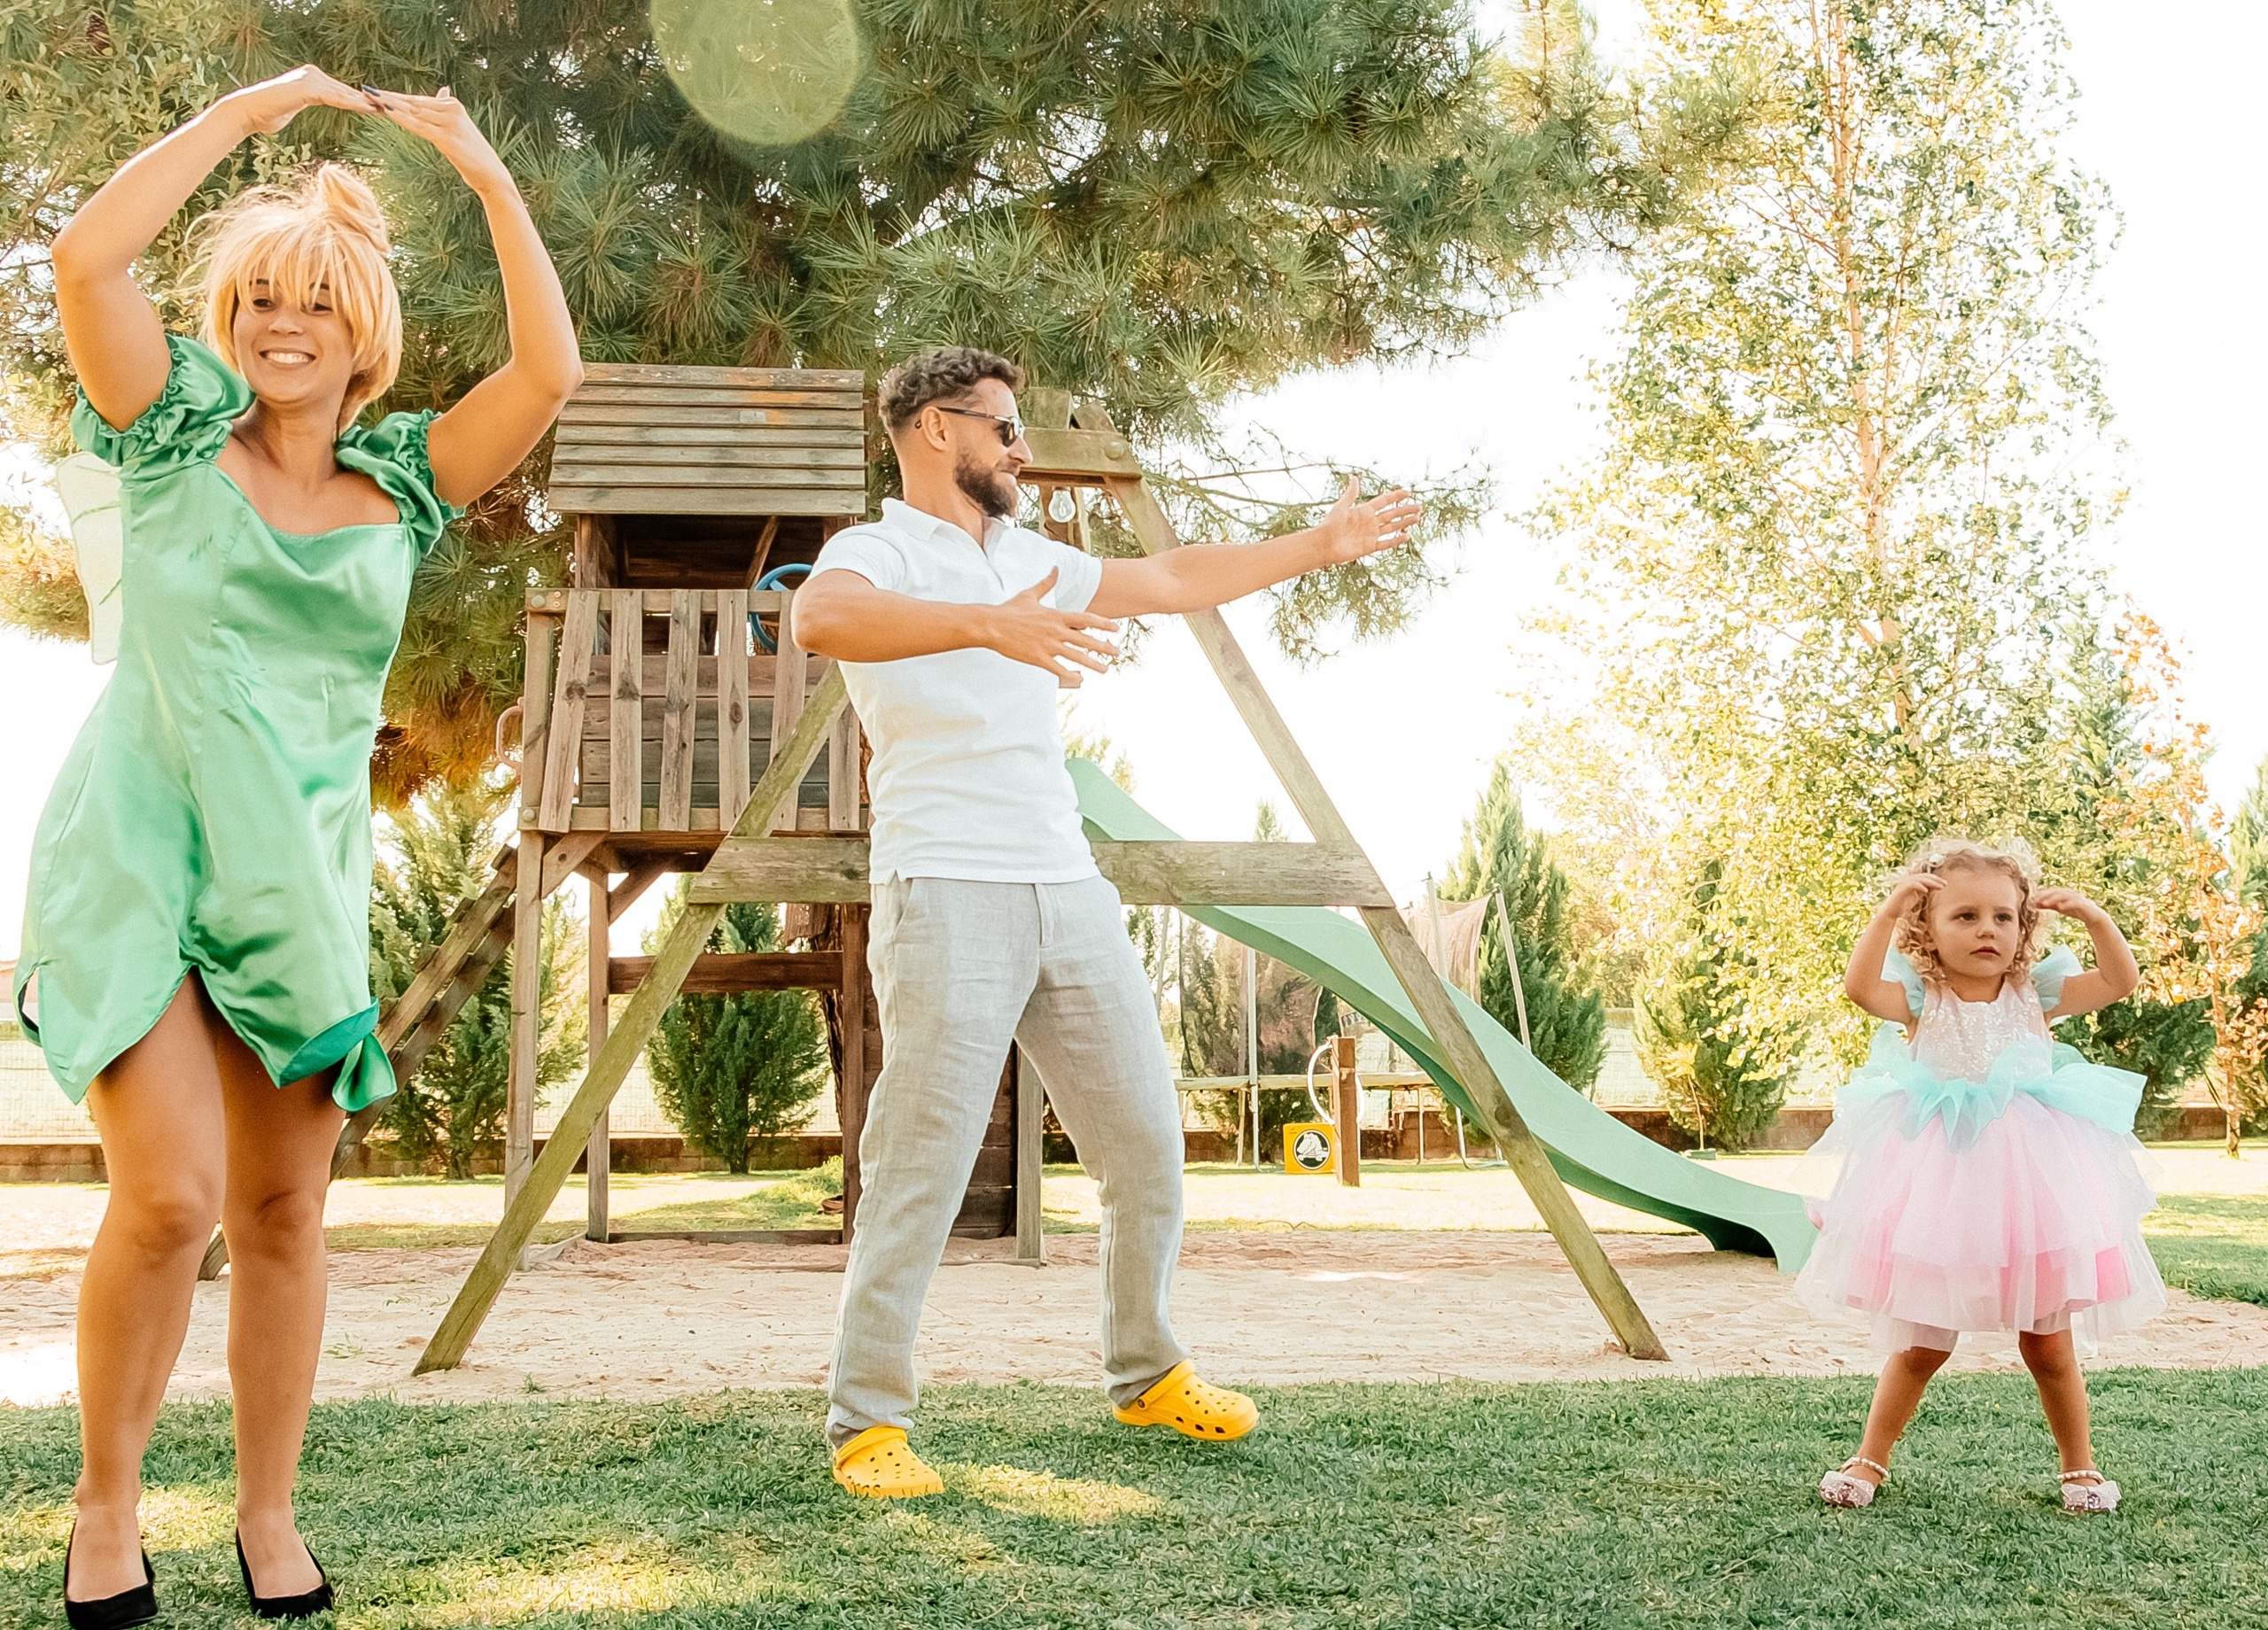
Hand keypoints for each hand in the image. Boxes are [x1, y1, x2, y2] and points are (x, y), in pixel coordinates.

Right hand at [225, 66, 373, 134]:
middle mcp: (313, 75)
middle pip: (346, 91)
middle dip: (369, 102)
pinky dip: (353, 104)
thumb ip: (301, 104)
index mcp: (311, 79)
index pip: (342, 92)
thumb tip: (299, 106)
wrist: (248, 112)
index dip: (361, 102)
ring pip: (344, 94)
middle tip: (393, 109)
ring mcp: (310, 79)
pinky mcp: (308, 88)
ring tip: (387, 110)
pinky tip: (369, 109)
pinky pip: (336, 98)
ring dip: (367, 104)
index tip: (381, 109)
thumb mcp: (291, 109)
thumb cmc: (267, 115)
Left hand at [364, 85, 512, 192]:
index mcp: (451, 105)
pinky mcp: (447, 138)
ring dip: (389, 105)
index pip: (416, 100)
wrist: (490, 175)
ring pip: (412, 112)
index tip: (374, 92)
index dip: (394, 96)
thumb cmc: (472, 156)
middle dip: (387, 97)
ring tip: (369, 98)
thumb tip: (443, 91)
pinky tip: (386, 112)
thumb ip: (446, 111)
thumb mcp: (457, 130)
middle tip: (364, 90)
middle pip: (412, 102)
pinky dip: (401, 118)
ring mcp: (450, 122)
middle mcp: (451, 109)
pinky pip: (418, 126)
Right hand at [982, 569, 1121, 688]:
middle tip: (1118, 652)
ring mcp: (1048, 645)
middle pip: (1086, 640)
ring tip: (1106, 669)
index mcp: (1056, 615)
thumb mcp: (1030, 594)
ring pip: (1076, 656)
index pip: (1086, 619)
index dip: (1103, 623)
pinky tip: (1080, 678)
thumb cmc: (1009, 609)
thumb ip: (1047, 582)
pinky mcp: (1038, 658)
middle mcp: (1055, 631)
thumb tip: (1056, 568)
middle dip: (1104, 647)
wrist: (991, 625)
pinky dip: (1071, 674)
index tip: (1116, 628)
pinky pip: (1059, 669)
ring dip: (1093, 663)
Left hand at [1310, 476, 1423, 565]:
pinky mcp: (1369, 547)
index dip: (1396, 496)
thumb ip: (1351, 494)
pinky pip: (1386, 543)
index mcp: (1364, 511)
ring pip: (1392, 527)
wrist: (1324, 544)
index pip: (1384, 501)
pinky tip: (1407, 536)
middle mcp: (1369, 522)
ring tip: (1418, 518)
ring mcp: (1370, 534)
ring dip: (1405, 522)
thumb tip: (1355, 478)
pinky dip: (1397, 540)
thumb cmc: (1330, 524)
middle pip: (1392, 514)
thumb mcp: (1341, 506)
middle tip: (1420, 506)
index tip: (1408, 493)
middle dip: (1406, 510)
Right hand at [1881, 872, 1942, 914]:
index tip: (1945, 884)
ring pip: (1920, 879)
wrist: (1891, 911)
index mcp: (1911, 881)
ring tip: (1940, 887)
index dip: (1936, 879)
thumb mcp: (1916, 896)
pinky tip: (1927, 891)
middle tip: (1945, 884)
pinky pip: (1912, 885)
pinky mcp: (1901, 889)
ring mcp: (1904, 884)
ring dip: (1931, 883)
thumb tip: (1933, 887)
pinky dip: (1920, 886)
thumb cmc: (1903, 905)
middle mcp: (1907, 880)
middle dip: (1936, 880)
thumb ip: (1923, 890)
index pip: (1925, 877)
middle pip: (1924, 876)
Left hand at [2033, 887, 2103, 922]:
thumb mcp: (2060, 907)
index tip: (2031, 898)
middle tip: (2035, 900)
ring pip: (2064, 895)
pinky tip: (2060, 907)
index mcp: (2064, 893)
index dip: (2041, 894)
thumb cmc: (2075, 910)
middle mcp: (2070, 893)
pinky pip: (2074, 903)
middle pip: (2056, 891)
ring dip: (2053, 899)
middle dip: (2045, 895)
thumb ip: (2049, 905)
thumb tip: (2035, 904)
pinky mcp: (2083, 904)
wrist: (2093, 916)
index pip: (2051, 891)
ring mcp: (2077, 898)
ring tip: (2044, 903)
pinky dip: (2067, 904)